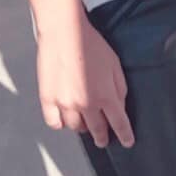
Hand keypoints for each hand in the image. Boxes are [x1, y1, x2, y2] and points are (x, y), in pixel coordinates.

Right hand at [35, 13, 135, 148]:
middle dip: (102, 137)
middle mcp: (85, 104)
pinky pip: (54, 122)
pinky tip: (64, 118)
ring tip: (84, 123)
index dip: (125, 135)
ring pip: (75, 127)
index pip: (119, 124)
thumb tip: (119, 107)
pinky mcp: (48, 99)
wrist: (65, 33)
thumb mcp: (115, 65)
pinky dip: (60, 123)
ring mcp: (65, 103)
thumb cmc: (91, 45)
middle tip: (103, 140)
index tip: (127, 142)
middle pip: (96, 130)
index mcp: (105, 95)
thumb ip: (119, 88)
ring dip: (82, 127)